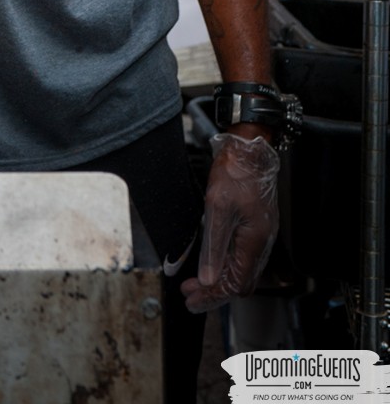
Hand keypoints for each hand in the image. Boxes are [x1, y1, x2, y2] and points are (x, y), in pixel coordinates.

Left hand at [181, 133, 279, 313]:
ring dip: (220, 280)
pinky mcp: (258, 228)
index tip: (191, 299)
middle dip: (214, 293)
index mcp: (253, 242)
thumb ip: (213, 247)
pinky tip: (214, 262)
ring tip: (197, 282)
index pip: (233, 284)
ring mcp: (262, 236)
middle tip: (190, 294)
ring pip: (243, 272)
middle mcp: (262, 244)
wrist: (250, 151)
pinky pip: (244, 257)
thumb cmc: (235, 174)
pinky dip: (227, 266)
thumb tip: (208, 279)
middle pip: (240, 283)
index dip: (211, 296)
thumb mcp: (217, 209)